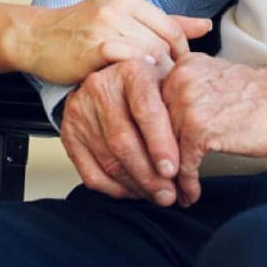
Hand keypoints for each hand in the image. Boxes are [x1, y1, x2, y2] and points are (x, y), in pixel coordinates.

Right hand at [13, 0, 212, 85]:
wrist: (36, 37)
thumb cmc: (77, 31)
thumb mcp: (119, 18)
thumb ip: (162, 22)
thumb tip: (205, 25)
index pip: (172, 28)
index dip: (181, 54)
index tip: (177, 73)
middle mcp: (119, 9)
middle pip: (164, 42)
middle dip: (170, 68)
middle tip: (167, 89)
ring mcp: (107, 26)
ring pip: (151, 53)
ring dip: (155, 76)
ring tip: (152, 92)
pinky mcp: (96, 48)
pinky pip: (131, 63)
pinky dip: (136, 77)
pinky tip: (131, 89)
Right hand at [59, 57, 182, 205]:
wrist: (112, 78)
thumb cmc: (149, 86)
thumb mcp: (168, 84)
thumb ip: (181, 111)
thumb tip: (196, 151)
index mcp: (131, 71)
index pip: (145, 110)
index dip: (160, 144)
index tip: (173, 170)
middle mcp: (101, 87)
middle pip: (124, 141)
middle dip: (150, 175)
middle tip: (169, 194)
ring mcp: (81, 110)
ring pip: (109, 160)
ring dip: (136, 185)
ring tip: (157, 195)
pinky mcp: (69, 133)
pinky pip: (91, 172)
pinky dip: (115, 189)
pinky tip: (134, 191)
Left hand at [161, 55, 266, 205]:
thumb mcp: (221, 81)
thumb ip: (193, 93)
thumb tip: (172, 122)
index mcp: (184, 67)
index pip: (153, 104)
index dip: (153, 135)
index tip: (156, 155)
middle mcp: (180, 80)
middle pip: (152, 127)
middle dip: (156, 157)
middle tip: (160, 179)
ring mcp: (187, 103)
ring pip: (163, 147)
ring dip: (169, 176)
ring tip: (175, 192)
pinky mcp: (199, 129)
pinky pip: (183, 164)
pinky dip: (186, 183)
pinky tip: (192, 193)